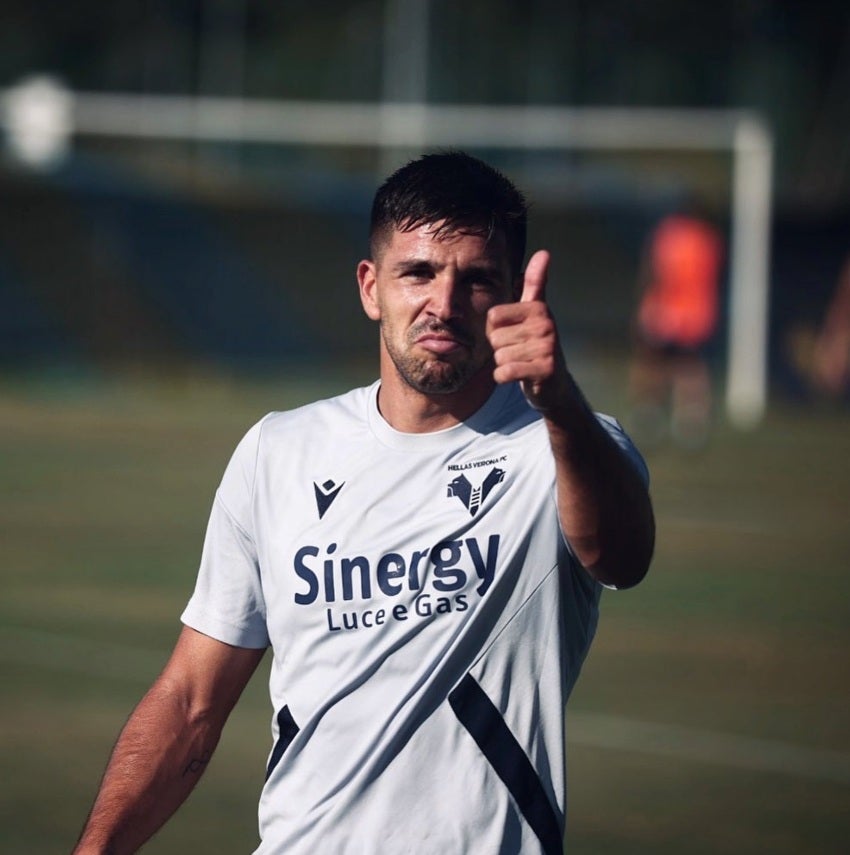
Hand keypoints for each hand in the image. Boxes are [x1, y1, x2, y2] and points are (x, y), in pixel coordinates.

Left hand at [487, 250, 567, 411]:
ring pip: (499, 357)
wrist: (554, 385)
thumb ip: (535, 284)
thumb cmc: (537, 346)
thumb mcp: (535, 313)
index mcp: (538, 309)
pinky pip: (504, 372)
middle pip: (494, 338)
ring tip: (523, 364)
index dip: (496, 331)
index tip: (514, 335)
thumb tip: (544, 252)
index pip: (493, 317)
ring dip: (505, 364)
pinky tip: (520, 376)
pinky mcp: (545, 370)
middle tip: (520, 353)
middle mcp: (545, 325)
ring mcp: (547, 348)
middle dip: (501, 350)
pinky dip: (505, 378)